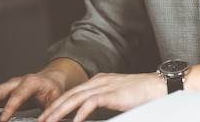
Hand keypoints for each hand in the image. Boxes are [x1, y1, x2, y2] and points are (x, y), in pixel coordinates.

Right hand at [0, 73, 61, 121]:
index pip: (18, 94)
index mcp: (31, 82)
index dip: (10, 107)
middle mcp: (17, 82)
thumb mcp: (56, 100)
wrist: (50, 78)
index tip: (2, 120)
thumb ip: (51, 111)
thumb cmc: (53, 89)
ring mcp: (8, 86)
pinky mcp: (3, 92)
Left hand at [37, 72, 164, 121]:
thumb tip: (89, 114)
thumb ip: (103, 102)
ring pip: (75, 97)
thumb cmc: (142, 94)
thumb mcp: (117, 97)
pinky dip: (80, 112)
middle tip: (40, 119)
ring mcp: (105, 85)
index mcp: (99, 81)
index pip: (73, 92)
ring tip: (49, 121)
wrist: (159, 86)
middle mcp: (99, 81)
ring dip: (60, 110)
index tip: (47, 114)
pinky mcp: (112, 93)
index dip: (58, 103)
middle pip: (69, 94)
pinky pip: (91, 102)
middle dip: (52, 107)